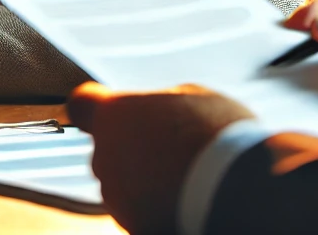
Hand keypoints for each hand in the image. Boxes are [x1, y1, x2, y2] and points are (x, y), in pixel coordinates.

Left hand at [68, 81, 253, 234]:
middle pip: (109, 146)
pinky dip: (155, 206)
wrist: (235, 191)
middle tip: (171, 144)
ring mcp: (116, 197)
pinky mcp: (133, 227)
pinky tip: (185, 198)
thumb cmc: (216, 134)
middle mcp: (105, 156)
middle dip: (132, 145)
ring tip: (185, 173)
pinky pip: (139, 210)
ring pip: (123, 181)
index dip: (94, 105)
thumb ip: (158, 103)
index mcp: (115, 115)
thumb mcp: (191, 96)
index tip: (110, 108)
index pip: (82, 103)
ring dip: (144, 177)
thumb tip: (156, 111)